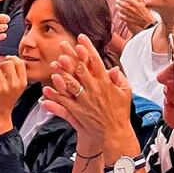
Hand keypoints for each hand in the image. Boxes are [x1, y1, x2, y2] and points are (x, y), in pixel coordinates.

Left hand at [0, 56, 27, 138]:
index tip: (8, 59)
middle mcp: (14, 84)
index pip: (20, 63)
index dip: (12, 58)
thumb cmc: (6, 101)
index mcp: (22, 83)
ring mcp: (4, 88)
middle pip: (8, 63)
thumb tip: (10, 58)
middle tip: (1, 74)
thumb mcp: (17, 87)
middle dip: (2, 66)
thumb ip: (16, 74)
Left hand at [41, 35, 135, 157]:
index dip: (88, 48)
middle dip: (71, 55)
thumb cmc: (120, 112)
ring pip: (71, 84)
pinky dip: (56, 95)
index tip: (81, 38)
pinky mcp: (78, 112)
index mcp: (106, 83)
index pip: (96, 61)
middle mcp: (94, 90)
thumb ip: (119, 79)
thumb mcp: (126, 92)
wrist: (115, 134)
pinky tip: (48, 88)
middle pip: (81, 69)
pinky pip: (64, 102)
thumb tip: (113, 68)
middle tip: (63, 44)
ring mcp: (85, 101)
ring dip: (62, 72)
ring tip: (55, 62)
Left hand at [115, 0, 154, 33]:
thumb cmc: (145, 11)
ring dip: (118, 8)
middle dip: (119, 2)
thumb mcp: (143, 3)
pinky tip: (118, 13)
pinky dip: (120, 15)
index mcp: (138, 5)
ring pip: (123, 11)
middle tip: (117, 1)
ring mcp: (132, 16)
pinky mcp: (130, 20)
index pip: (129, 0)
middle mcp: (134, 10)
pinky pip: (123, 17)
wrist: (148, 21)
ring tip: (116, 5)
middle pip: (124, 5)